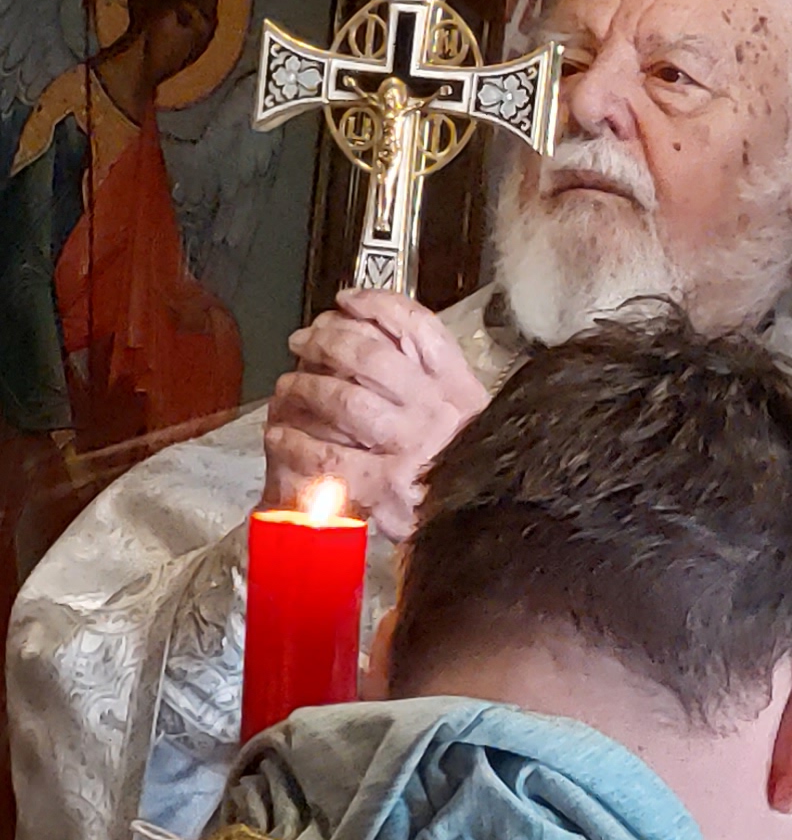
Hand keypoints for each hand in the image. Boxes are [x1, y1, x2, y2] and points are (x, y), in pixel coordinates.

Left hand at [263, 292, 488, 542]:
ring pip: (346, 399)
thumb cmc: (450, 473)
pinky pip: (325, 453)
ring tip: (290, 386)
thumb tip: (370, 322)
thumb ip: (430, 375)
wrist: (460, 538)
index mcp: (462, 392)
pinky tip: (280, 434)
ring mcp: (411, 450)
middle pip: (375, 356)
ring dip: (307, 386)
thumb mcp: (461, 418)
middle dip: (329, 339)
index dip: (379, 305)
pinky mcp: (382, 487)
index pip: (423, 329)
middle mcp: (440, 415)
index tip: (348, 300)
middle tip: (304, 339)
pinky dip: (295, 440)